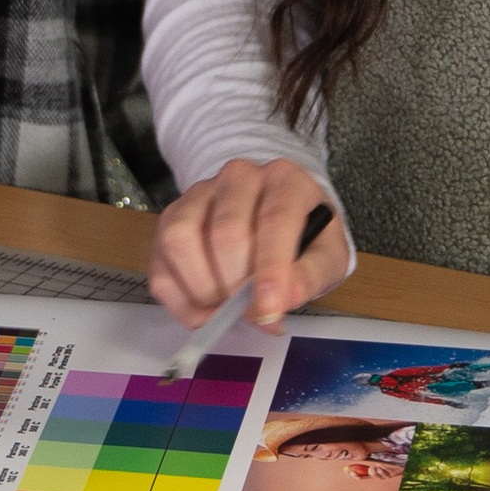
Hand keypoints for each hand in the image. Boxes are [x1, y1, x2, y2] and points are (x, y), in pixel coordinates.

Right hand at [150, 157, 353, 333]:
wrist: (277, 217)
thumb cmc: (305, 238)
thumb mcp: (328, 256)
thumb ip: (311, 276)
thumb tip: (283, 300)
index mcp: (285, 180)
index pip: (274, 220)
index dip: (270, 270)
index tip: (268, 311)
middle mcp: (238, 176)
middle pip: (225, 234)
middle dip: (236, 288)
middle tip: (252, 314)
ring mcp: (199, 193)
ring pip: (180, 239)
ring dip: (202, 289)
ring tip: (225, 308)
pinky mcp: (172, 216)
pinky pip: (161, 260)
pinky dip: (180, 299)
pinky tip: (205, 309)